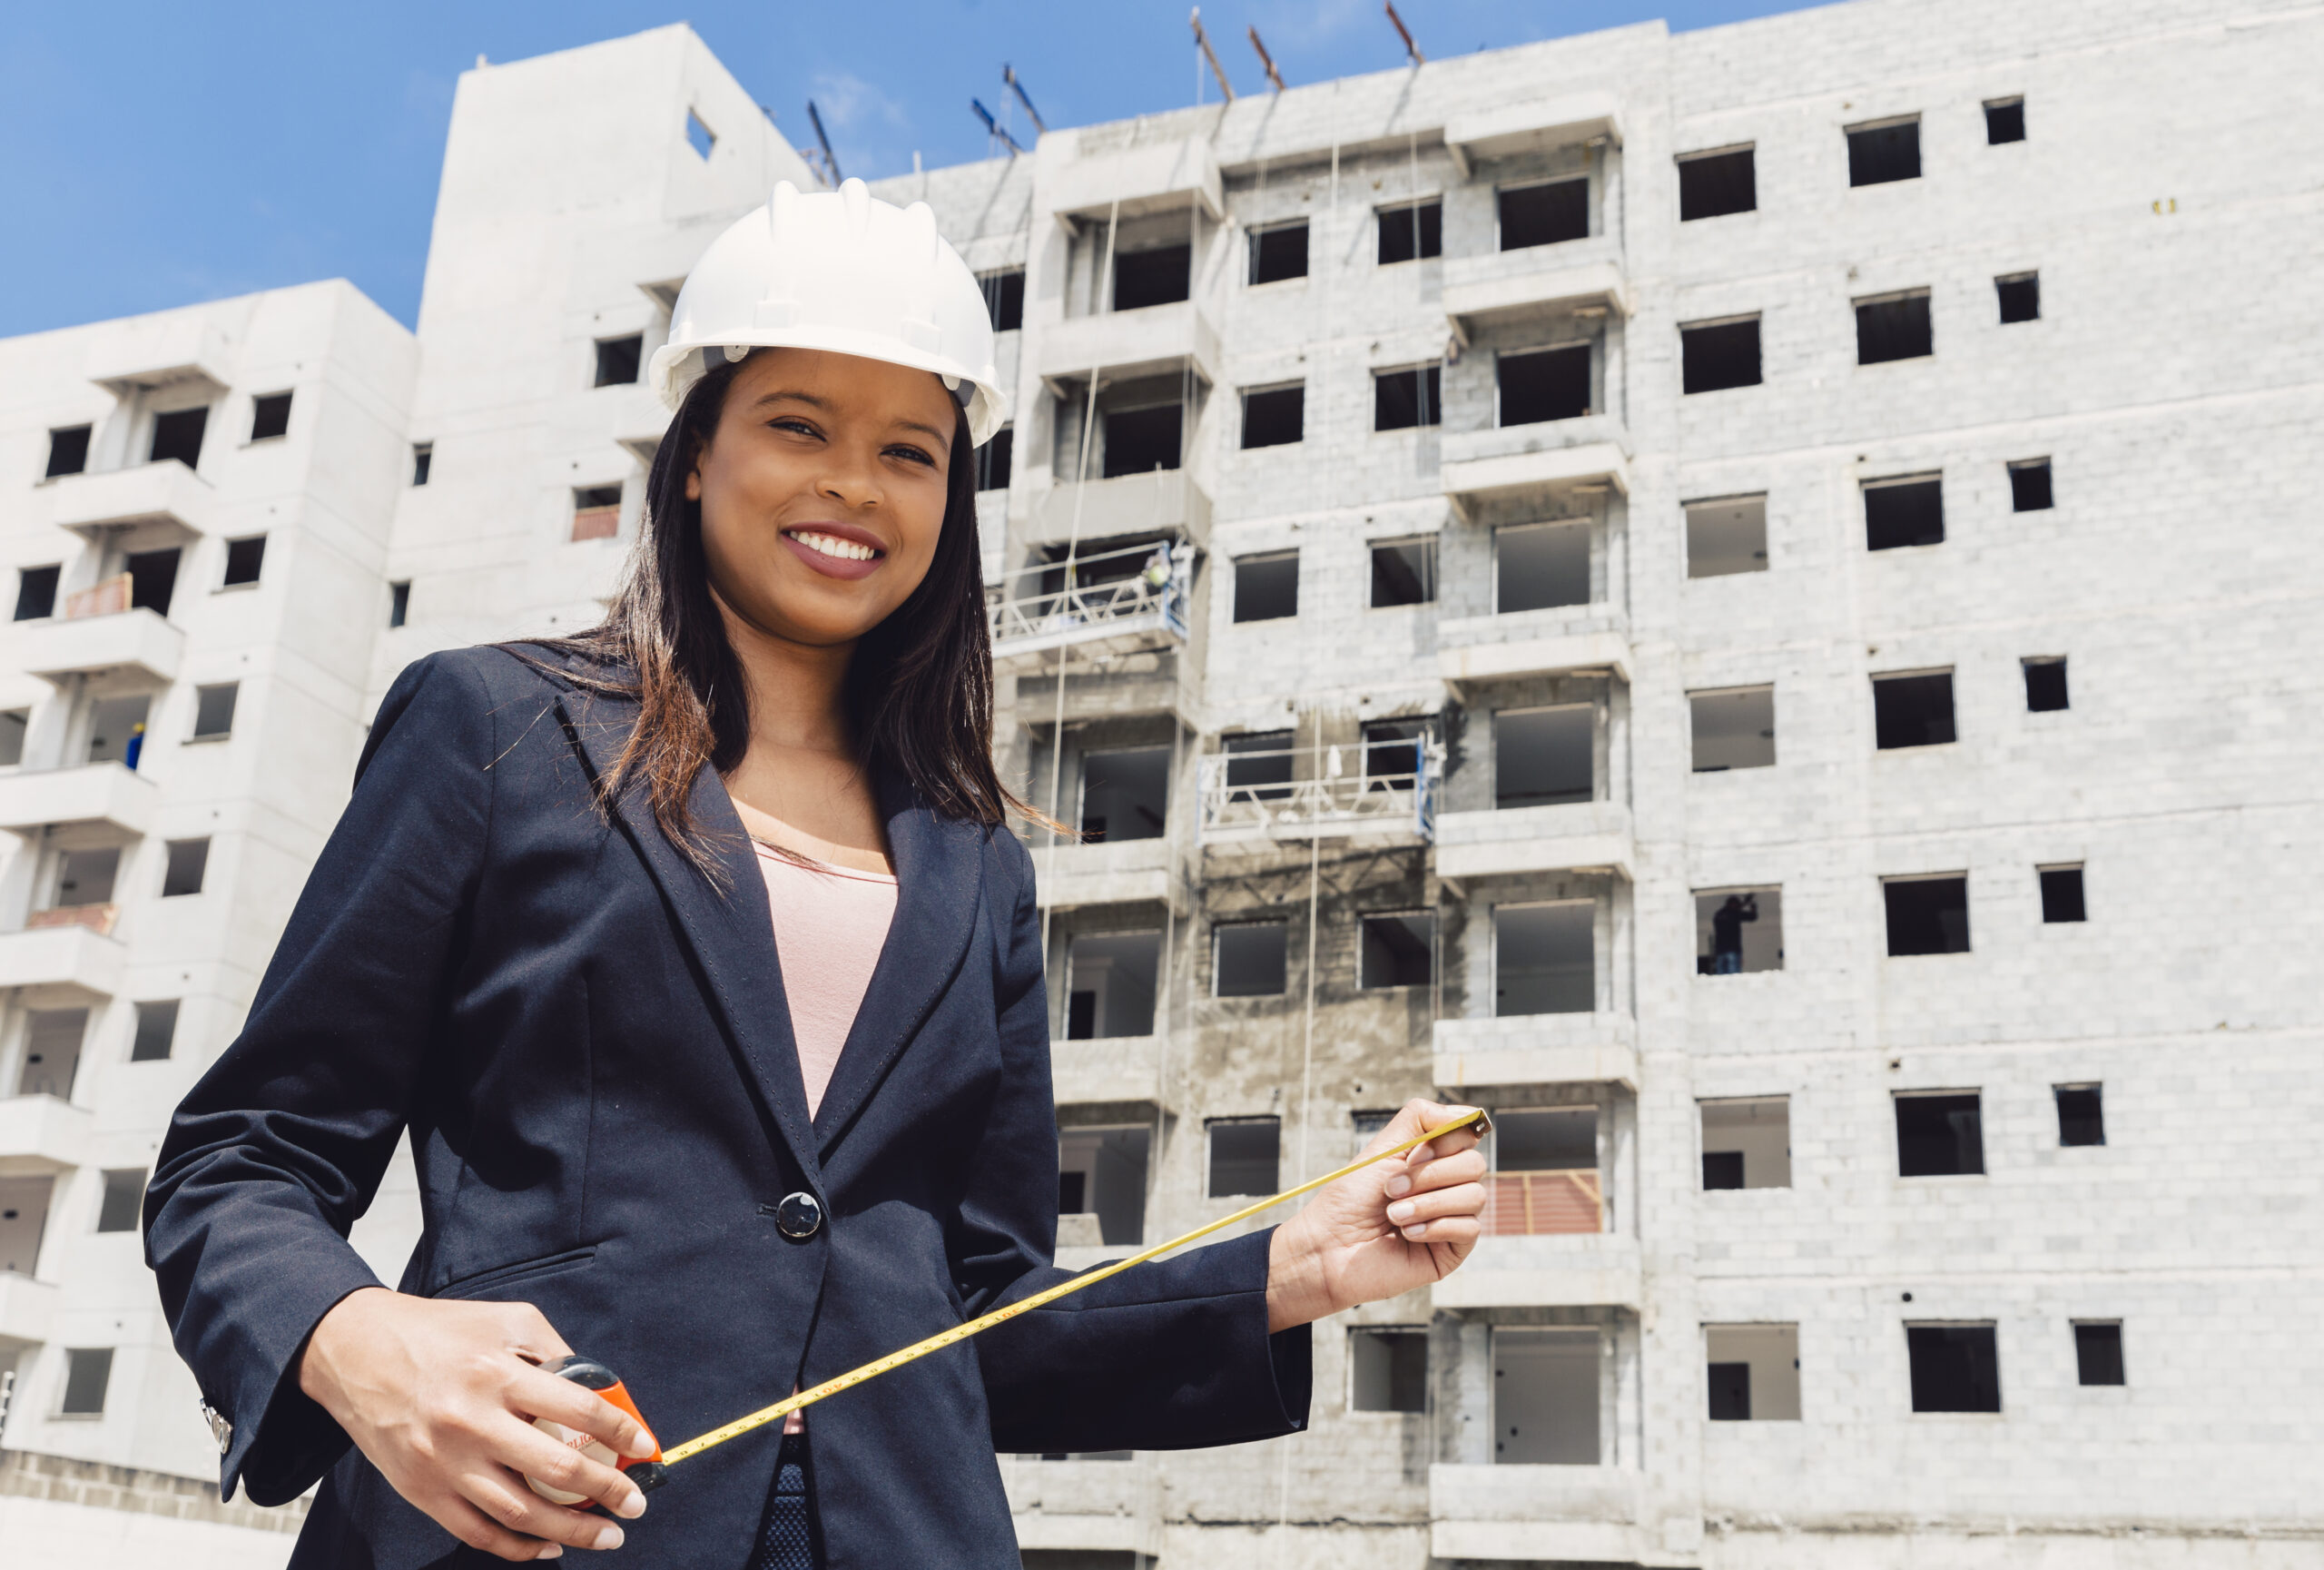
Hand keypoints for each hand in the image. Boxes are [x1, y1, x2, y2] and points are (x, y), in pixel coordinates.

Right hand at [297, 1288, 655, 1560]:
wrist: (354, 1353)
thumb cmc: (437, 1332)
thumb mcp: (504, 1320)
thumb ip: (554, 1350)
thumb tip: (598, 1391)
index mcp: (497, 1375)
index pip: (579, 1410)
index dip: (622, 1432)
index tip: (646, 1447)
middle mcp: (472, 1422)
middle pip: (556, 1471)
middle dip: (608, 1492)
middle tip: (636, 1504)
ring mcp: (445, 1463)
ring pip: (521, 1513)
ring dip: (573, 1531)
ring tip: (608, 1536)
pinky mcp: (422, 1491)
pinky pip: (478, 1532)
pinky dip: (519, 1547)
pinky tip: (549, 1546)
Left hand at [1264, 1099, 1487, 1331]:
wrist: (1329, 1247)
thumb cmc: (1350, 1199)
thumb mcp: (1384, 1148)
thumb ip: (1422, 1119)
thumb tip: (1470, 1113)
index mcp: (1433, 1160)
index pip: (1468, 1136)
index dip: (1446, 1141)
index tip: (1412, 1154)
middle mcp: (1447, 1187)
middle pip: (1475, 1164)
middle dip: (1429, 1175)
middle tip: (1391, 1189)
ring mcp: (1452, 1219)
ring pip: (1475, 1196)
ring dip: (1427, 1203)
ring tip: (1394, 1216)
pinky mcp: (1453, 1251)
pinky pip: (1470, 1228)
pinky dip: (1434, 1227)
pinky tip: (1407, 1234)